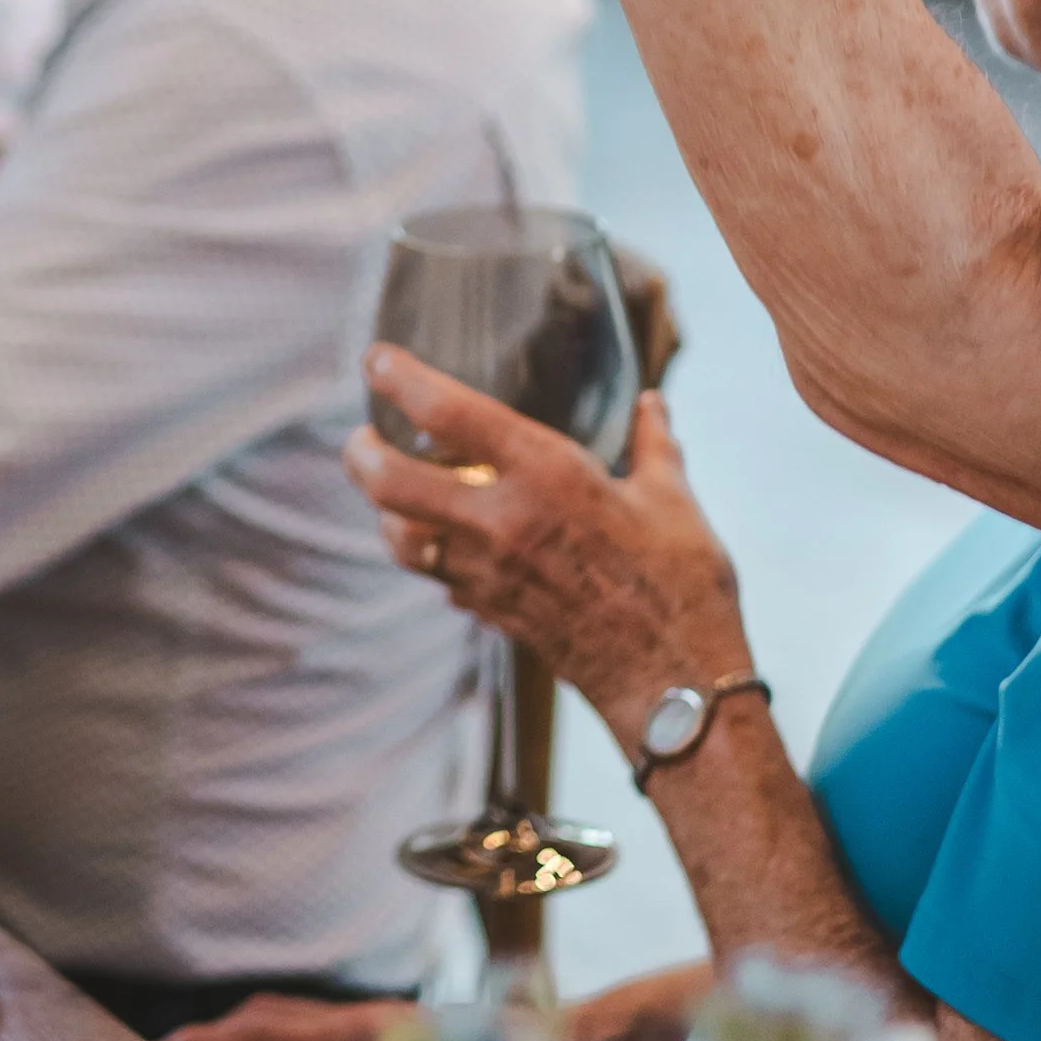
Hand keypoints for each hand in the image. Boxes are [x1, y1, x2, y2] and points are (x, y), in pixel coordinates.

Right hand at [164, 990, 408, 1040]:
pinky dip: (284, 1036)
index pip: (266, 1035)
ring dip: (248, 1032)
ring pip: (293, 1015)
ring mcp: (378, 1020)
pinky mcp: (396, 1030)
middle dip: (217, 1034)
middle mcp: (361, 1020)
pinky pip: (319, 1024)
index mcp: (362, 1039)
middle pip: (268, 1016)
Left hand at [346, 362, 752, 739]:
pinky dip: (431, 556)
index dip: (400, 378)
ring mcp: (489, 573)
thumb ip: (653, 444)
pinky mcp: (491, 612)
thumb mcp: (674, 500)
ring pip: (401, 539)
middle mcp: (502, 521)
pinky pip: (439, 578)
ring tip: (389, 495)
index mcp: (546, 474)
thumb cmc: (682, 585)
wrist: (672, 680)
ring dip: (385, 513)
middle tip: (359, 438)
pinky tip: (445, 546)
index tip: (377, 360)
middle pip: (391, 482)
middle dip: (361, 454)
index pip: (447, 412)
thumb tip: (653, 404)